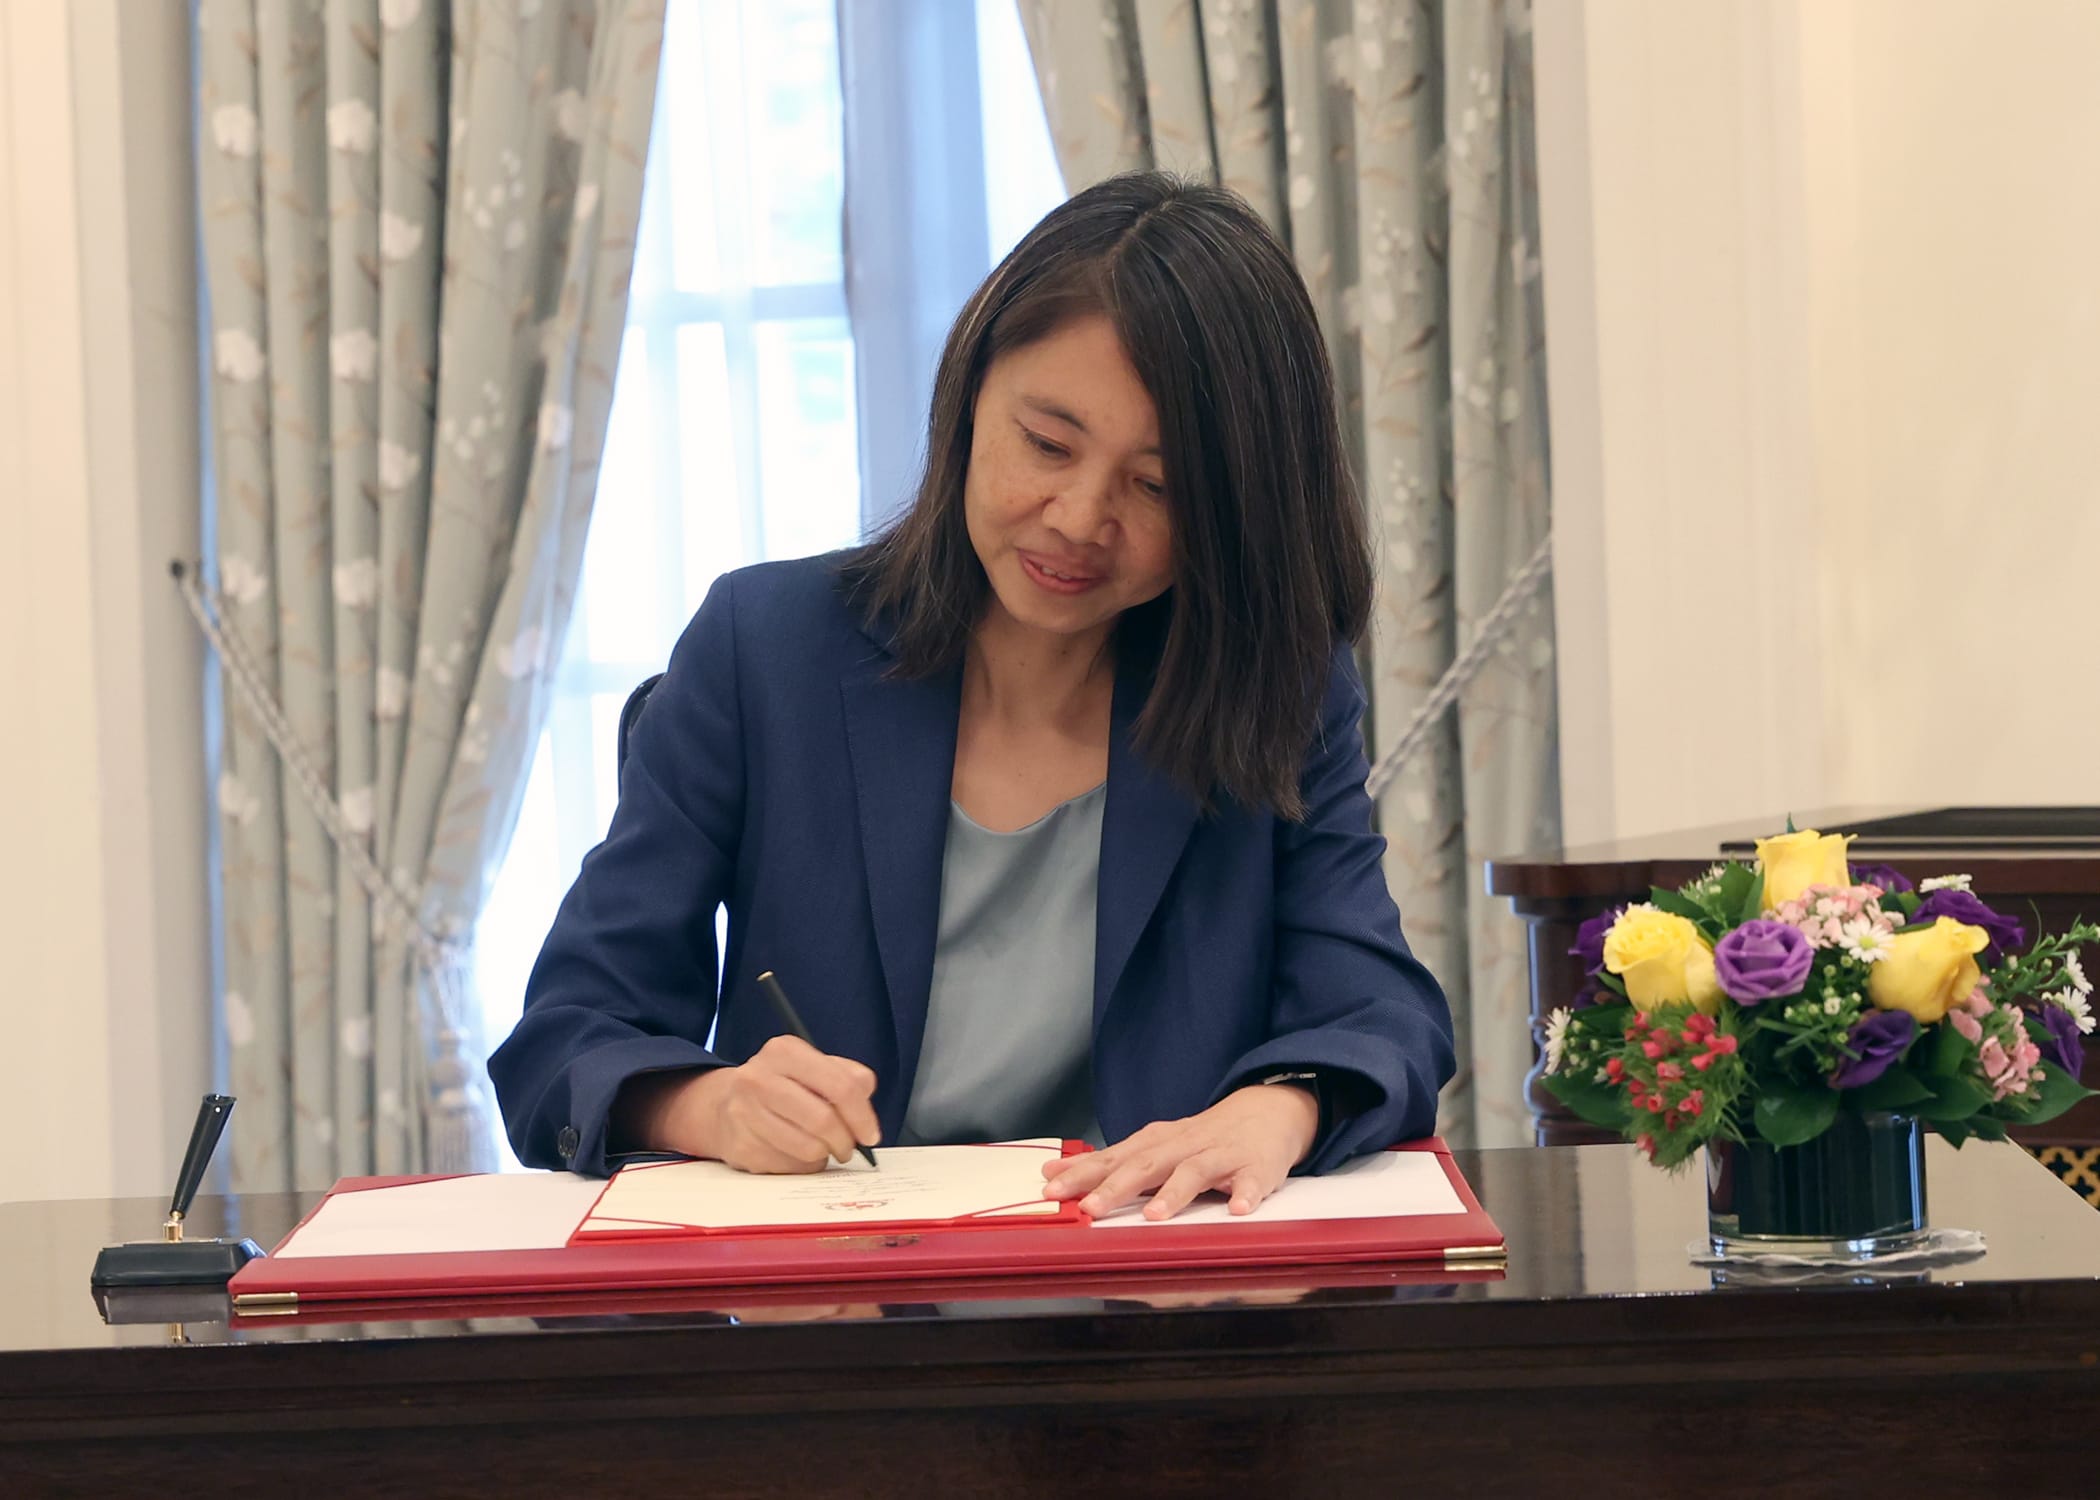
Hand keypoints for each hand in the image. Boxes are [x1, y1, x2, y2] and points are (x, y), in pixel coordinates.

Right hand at [621, 1036, 880, 1172]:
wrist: (724, 1103)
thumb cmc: (782, 1085)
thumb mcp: (814, 1067)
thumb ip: (849, 1079)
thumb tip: (866, 1111)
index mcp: (785, 1051)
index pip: (840, 1086)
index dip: (862, 1116)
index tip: (870, 1135)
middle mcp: (759, 1077)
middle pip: (823, 1120)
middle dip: (845, 1141)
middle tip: (848, 1148)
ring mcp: (744, 1113)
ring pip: (807, 1148)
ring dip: (824, 1155)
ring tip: (822, 1148)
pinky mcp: (740, 1146)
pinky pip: (788, 1166)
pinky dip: (802, 1165)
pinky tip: (795, 1151)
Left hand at [1040, 1083, 1318, 1220]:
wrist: (1267, 1110)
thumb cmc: (1202, 1137)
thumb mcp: (1154, 1145)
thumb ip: (1109, 1163)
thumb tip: (1054, 1175)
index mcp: (1157, 1143)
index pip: (1113, 1158)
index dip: (1082, 1175)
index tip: (1051, 1190)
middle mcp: (1183, 1146)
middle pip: (1147, 1164)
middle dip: (1116, 1186)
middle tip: (1091, 1208)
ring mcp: (1221, 1155)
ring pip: (1194, 1172)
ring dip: (1174, 1193)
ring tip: (1154, 1215)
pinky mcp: (1256, 1167)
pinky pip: (1251, 1182)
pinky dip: (1245, 1194)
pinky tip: (1237, 1210)